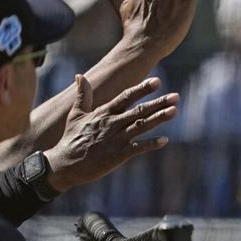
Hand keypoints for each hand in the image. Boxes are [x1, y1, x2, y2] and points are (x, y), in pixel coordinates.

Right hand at [44, 74, 176, 191]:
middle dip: (158, 103)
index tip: (157, 81)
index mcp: (103, 113)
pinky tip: (165, 140)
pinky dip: (151, 144)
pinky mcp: (118, 155)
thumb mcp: (75, 114)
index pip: (126, 97)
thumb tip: (79, 75)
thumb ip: (82, 95)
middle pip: (139, 110)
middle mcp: (112, 123)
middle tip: (176, 96)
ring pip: (141, 126)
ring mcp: (116, 139)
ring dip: (159, 118)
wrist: (64, 164)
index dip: (142, 89)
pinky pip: (138, 148)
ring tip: (174, 111)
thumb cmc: (71, 139)